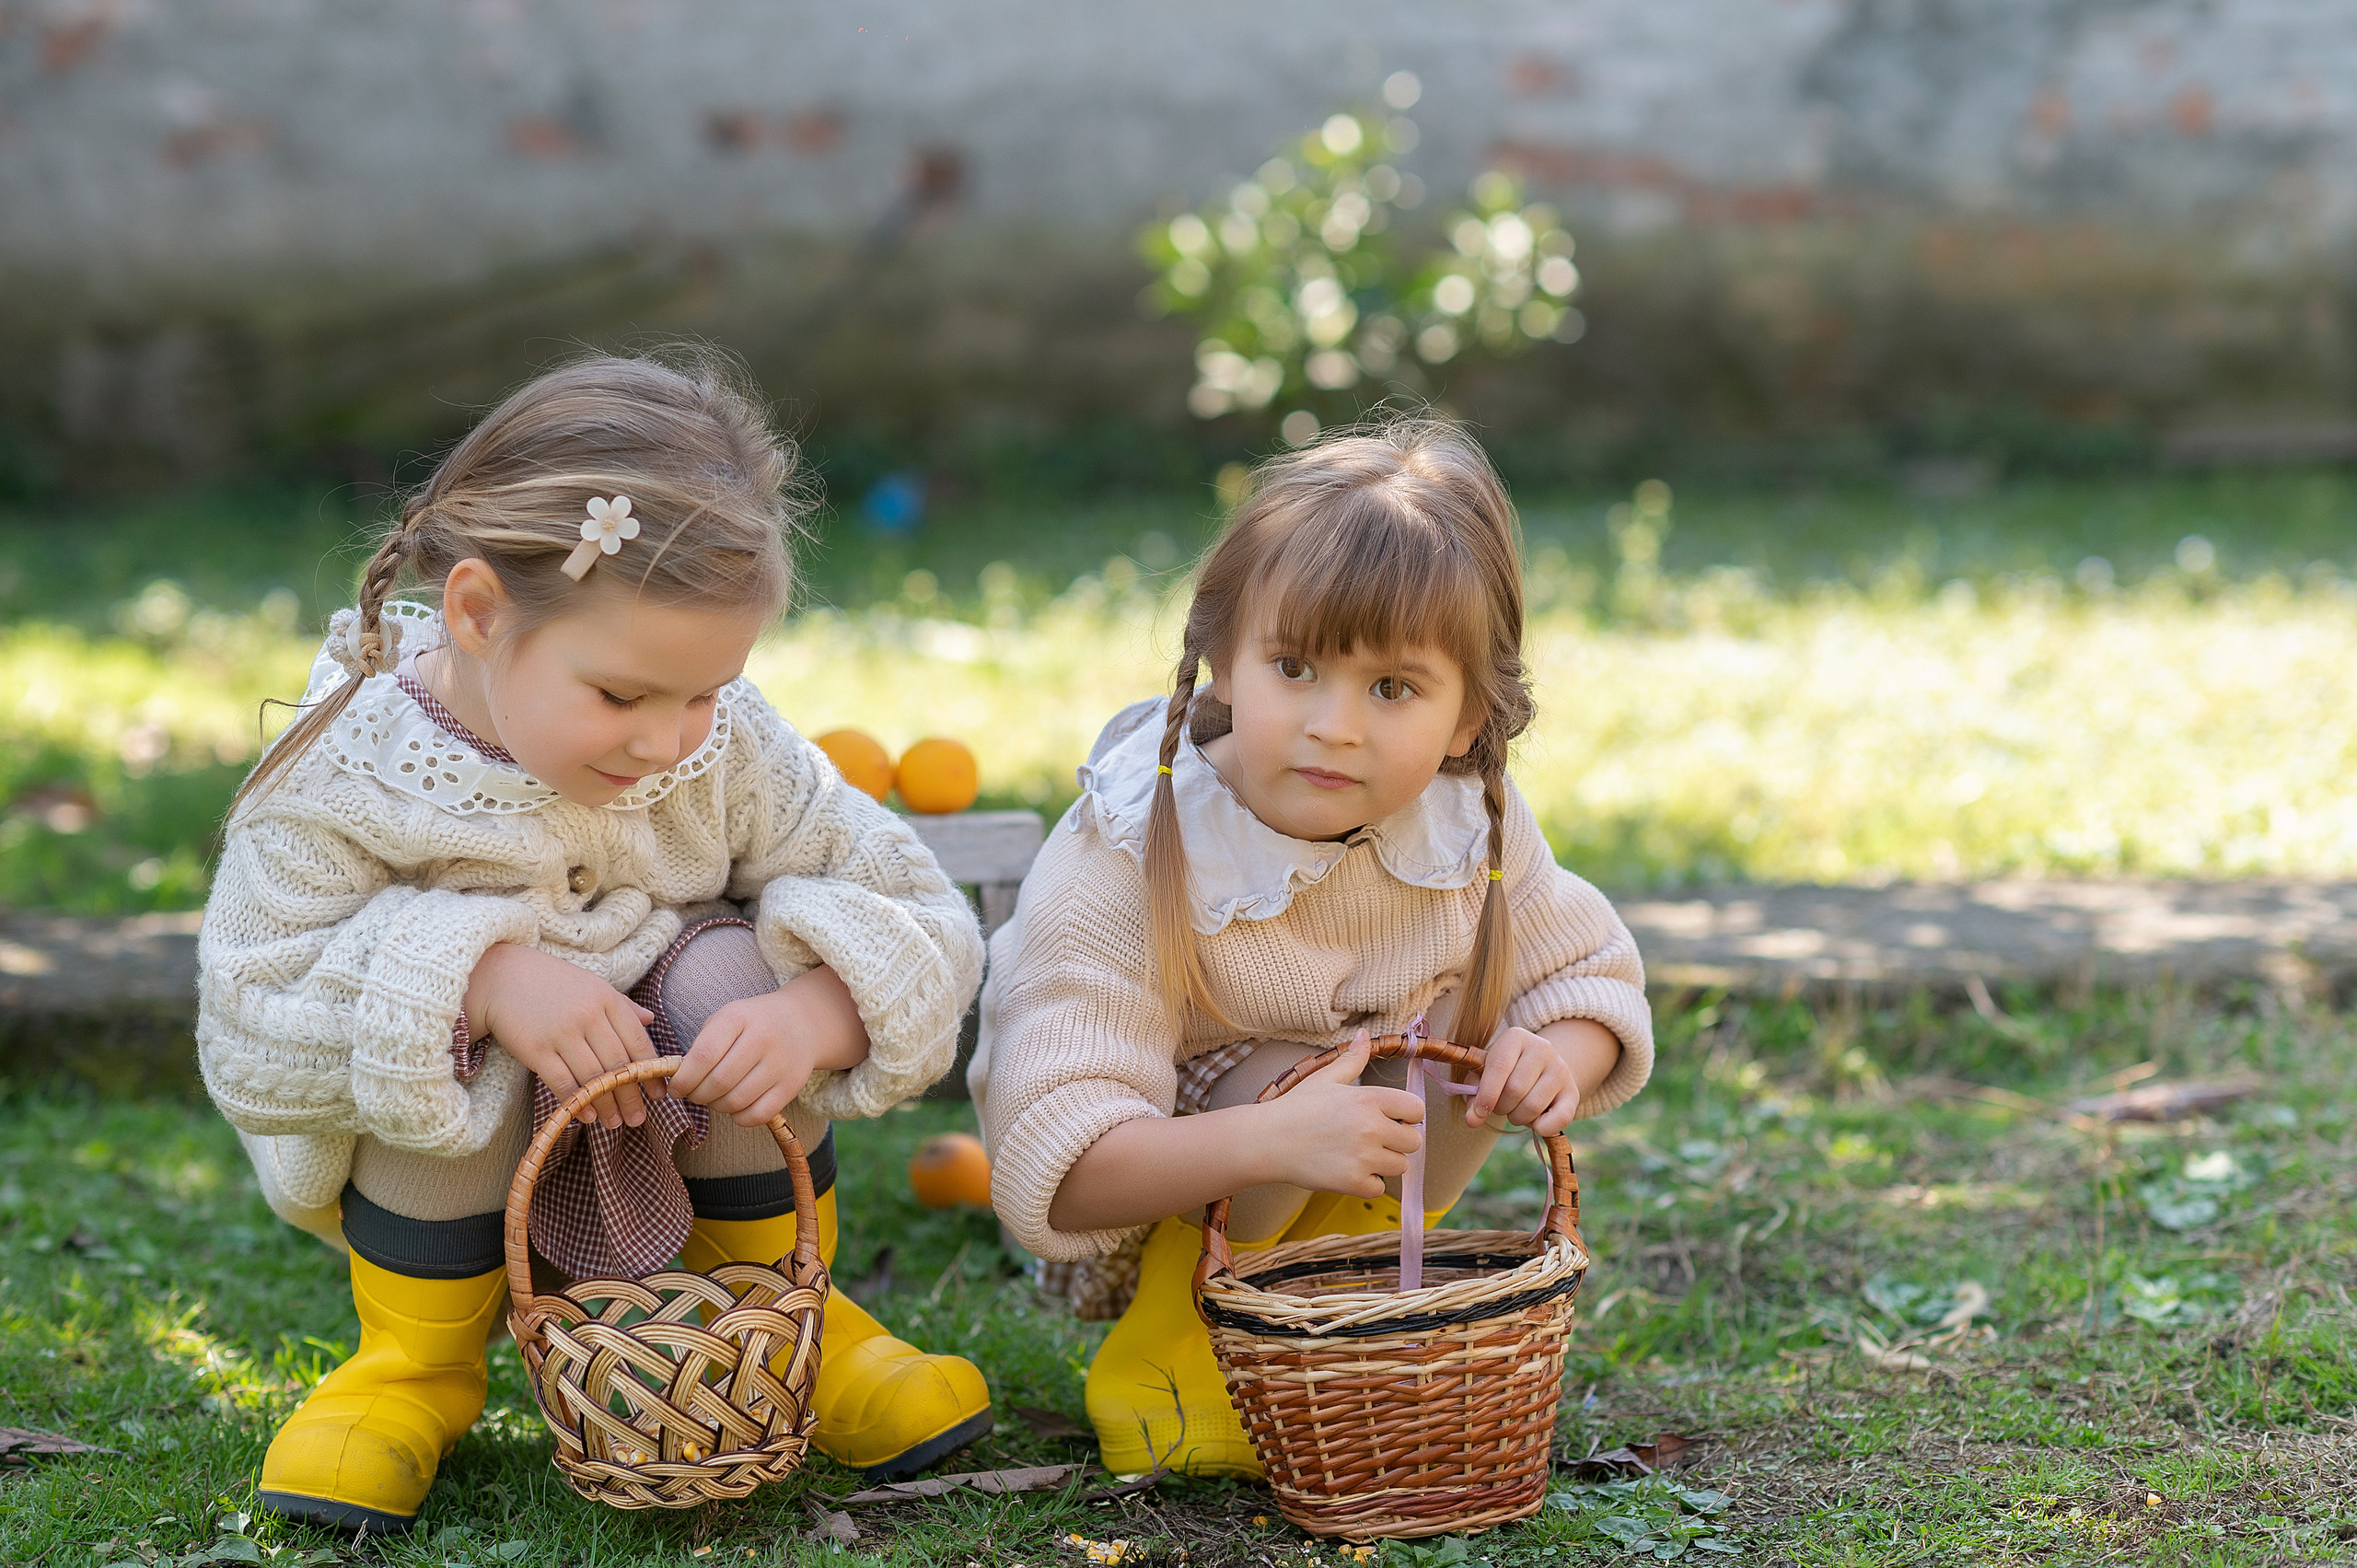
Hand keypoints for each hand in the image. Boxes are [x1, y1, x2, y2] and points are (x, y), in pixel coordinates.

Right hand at [464, 943, 656, 1129]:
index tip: (659, 1093)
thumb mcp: (592, 986)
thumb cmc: (553, 983)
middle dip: (631, 1096)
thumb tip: (650, 1020)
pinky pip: (562, 1082)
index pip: (638, 1042)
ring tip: (615, 1122)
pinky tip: (586, 1115)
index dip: (651, 1071)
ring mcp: (561, 1033)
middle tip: (638, 1118)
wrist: (503, 977)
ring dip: (606, 1105)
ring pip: (593, 1078)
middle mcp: (588, 1016)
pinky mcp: (536, 1049)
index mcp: (607, 999)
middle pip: (618, 1065)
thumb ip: (622, 1006)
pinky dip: (576, 1101)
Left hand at [666, 965, 871, 1126]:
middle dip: (698, 1095)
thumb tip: (680, 1081)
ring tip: (715, 1098)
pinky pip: (757, 1115)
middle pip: (718, 1082)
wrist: (803, 1023)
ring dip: (717, 1106)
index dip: (684, 1079)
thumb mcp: (726, 1018)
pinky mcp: (791, 1086)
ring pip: (736, 1101)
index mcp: (739, 1017)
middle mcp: (762, 1038)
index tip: (676, 1089)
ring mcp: (780, 1063)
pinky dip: (739, 1117)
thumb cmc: (753, 1023)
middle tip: (695, 1094)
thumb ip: (702, 1045)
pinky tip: (736, 1107)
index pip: (703, 1055)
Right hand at [1254, 1029, 1426, 1197]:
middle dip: (1398, 1141)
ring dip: (1384, 1163)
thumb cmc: (1296, 1108)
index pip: (1417, 1109)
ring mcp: (1363, 1157)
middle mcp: (1371, 1127)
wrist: (1268, 1140)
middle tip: (1374, 1138)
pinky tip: (1349, 1169)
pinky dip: (1367, 1182)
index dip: (1407, 1115)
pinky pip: (1379, 1187)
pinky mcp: (1353, 1182)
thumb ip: (1352, 1059)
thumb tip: (1364, 1036)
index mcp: (1369, 1098)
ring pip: (1400, 1166)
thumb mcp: (1324, 1078)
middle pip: (1414, 1141)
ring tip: (1359, 1154)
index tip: (1392, 1118)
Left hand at [1463, 1025, 1581, 1134]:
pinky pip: (1559, 1118)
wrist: (1540, 1069)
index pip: (1499, 1068)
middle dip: (1501, 1107)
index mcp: (1515, 1037)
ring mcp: (1560, 1069)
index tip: (1478, 1114)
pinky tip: (1535, 1121)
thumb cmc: (1505, 1072)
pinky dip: (1542, 1128)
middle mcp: (1542, 1048)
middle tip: (1500, 1106)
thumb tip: (1472, 1120)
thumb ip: (1474, 1095)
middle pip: (1515, 1090)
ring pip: (1533, 1106)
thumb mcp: (1485, 1075)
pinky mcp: (1573, 1091)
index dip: (1486, 1095)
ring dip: (1518, 1118)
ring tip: (1516, 1110)